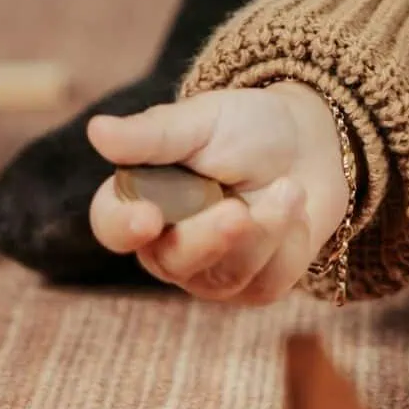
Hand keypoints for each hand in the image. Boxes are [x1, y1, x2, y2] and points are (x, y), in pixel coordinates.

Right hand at [86, 82, 348, 302]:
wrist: (312, 143)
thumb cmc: (246, 127)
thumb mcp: (201, 121)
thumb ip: (152, 134)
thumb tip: (97, 130)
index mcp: (142, 200)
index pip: (113, 225)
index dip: (124, 226)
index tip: (147, 218)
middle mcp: (167, 245)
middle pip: (171, 262)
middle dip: (208, 238)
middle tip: (239, 211)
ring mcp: (210, 273)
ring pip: (225, 276)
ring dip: (265, 230)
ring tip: (289, 187)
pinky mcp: (254, 287)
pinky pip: (268, 282)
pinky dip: (290, 240)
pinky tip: (294, 208)